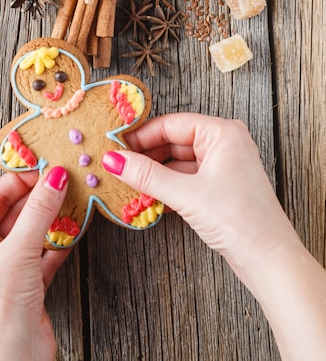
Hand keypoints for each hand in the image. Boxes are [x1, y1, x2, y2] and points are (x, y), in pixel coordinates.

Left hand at [0, 167, 69, 360]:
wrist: (16, 360)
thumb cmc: (1, 307)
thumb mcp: (19, 248)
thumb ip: (39, 210)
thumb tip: (56, 176)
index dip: (19, 179)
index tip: (46, 166)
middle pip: (15, 211)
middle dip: (39, 197)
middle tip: (64, 179)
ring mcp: (6, 266)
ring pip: (32, 230)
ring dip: (52, 216)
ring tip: (73, 197)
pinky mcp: (28, 282)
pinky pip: (45, 250)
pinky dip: (60, 239)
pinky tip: (75, 226)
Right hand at [102, 113, 325, 360]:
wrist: (270, 259)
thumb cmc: (238, 219)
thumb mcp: (186, 194)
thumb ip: (147, 175)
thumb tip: (114, 160)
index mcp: (222, 133)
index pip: (171, 124)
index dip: (141, 135)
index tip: (115, 145)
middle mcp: (224, 143)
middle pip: (174, 141)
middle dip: (146, 155)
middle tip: (117, 165)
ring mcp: (223, 165)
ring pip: (178, 161)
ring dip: (155, 173)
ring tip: (128, 182)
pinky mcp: (220, 187)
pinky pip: (186, 178)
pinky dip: (167, 185)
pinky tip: (148, 195)